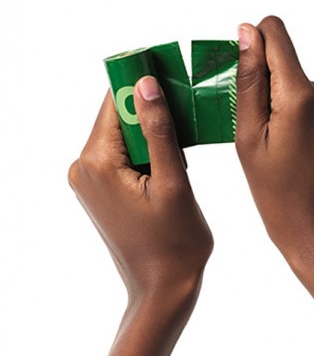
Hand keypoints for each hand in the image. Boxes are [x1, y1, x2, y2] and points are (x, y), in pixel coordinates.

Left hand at [66, 76, 212, 355]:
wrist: (162, 289)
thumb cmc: (175, 243)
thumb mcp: (173, 182)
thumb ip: (158, 130)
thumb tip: (146, 84)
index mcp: (96, 163)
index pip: (114, 103)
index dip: (141, 81)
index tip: (170, 66)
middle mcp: (84, 167)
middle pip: (117, 117)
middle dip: (151, 109)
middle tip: (186, 106)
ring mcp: (90, 180)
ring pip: (123, 136)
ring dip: (152, 132)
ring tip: (183, 143)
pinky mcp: (100, 189)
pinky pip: (123, 155)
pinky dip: (147, 150)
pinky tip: (171, 161)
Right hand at [235, 16, 313, 284]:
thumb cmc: (279, 197)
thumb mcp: (249, 138)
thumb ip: (249, 80)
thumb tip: (246, 31)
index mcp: (301, 94)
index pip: (274, 31)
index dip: (250, 44)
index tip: (239, 79)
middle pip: (283, 60)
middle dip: (261, 84)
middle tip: (251, 129)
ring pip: (294, 83)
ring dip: (275, 103)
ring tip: (270, 146)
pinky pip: (309, 101)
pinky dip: (291, 115)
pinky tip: (286, 149)